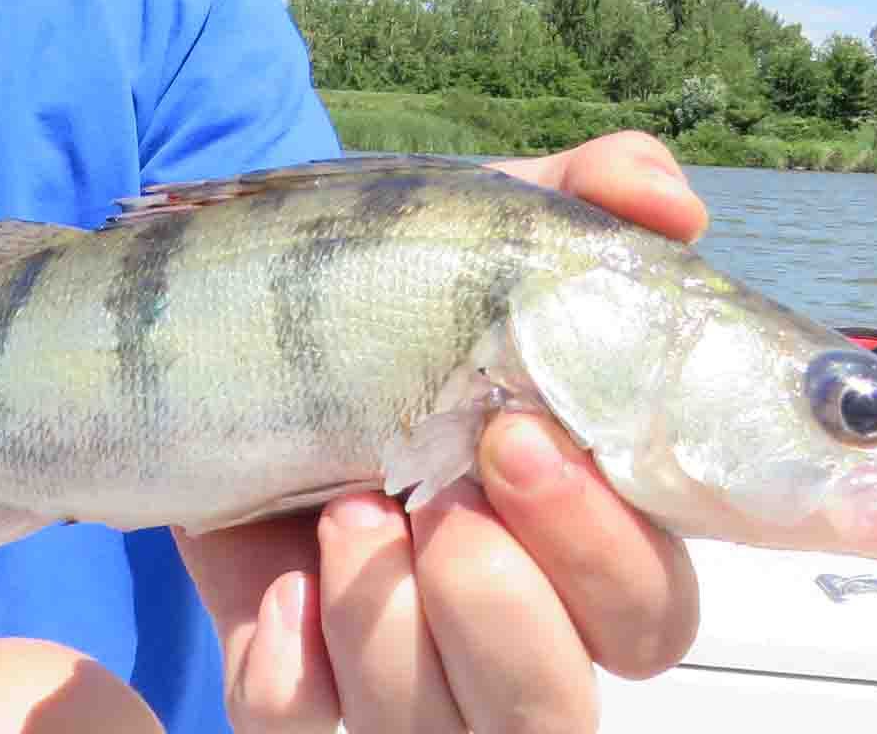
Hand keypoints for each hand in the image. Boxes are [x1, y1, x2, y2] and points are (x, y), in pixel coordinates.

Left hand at [176, 131, 705, 732]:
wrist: (210, 316)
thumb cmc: (374, 290)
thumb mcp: (470, 227)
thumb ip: (581, 197)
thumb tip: (666, 202)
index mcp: (577, 528)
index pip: (650, 609)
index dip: (604, 550)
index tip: (518, 438)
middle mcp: (502, 616)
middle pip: (557, 708)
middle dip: (503, 613)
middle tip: (438, 492)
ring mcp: (392, 656)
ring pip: (436, 730)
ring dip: (390, 622)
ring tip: (342, 508)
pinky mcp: (288, 668)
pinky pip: (302, 725)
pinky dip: (292, 666)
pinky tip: (281, 581)